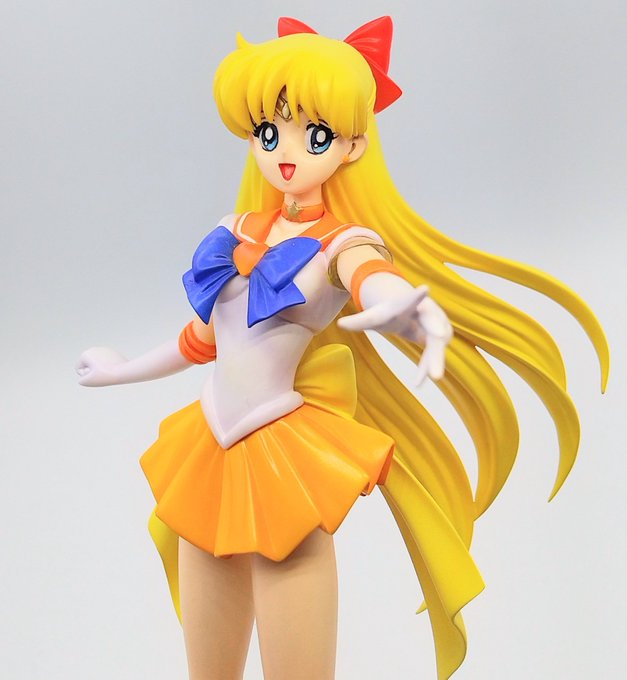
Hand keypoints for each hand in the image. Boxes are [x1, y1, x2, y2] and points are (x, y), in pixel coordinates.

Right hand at [75, 347, 127, 386]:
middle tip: (102, 374)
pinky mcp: (113, 353)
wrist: (123, 372)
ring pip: (98, 364)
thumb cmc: (105, 376)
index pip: (79, 368)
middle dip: (93, 371)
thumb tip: (85, 376)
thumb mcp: (87, 382)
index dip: (85, 376)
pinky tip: (114, 369)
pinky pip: (107, 363)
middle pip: (89, 366)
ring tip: (108, 372)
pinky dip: (108, 367)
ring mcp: (105, 350)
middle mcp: (94, 349)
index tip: (95, 375)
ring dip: (101, 369)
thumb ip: (81, 380)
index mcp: (86, 354)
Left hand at [337, 285, 452, 384]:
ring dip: (435, 360)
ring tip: (429, 377)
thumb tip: (340, 324)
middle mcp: (427, 312)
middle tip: (440, 345)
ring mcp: (436, 325)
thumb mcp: (373, 316)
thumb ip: (359, 321)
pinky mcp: (437, 338)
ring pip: (437, 344)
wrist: (405, 309)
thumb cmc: (388, 311)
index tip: (425, 289)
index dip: (417, 296)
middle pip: (435, 326)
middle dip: (437, 336)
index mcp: (409, 303)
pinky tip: (418, 382)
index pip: (412, 299)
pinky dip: (427, 367)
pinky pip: (434, 354)